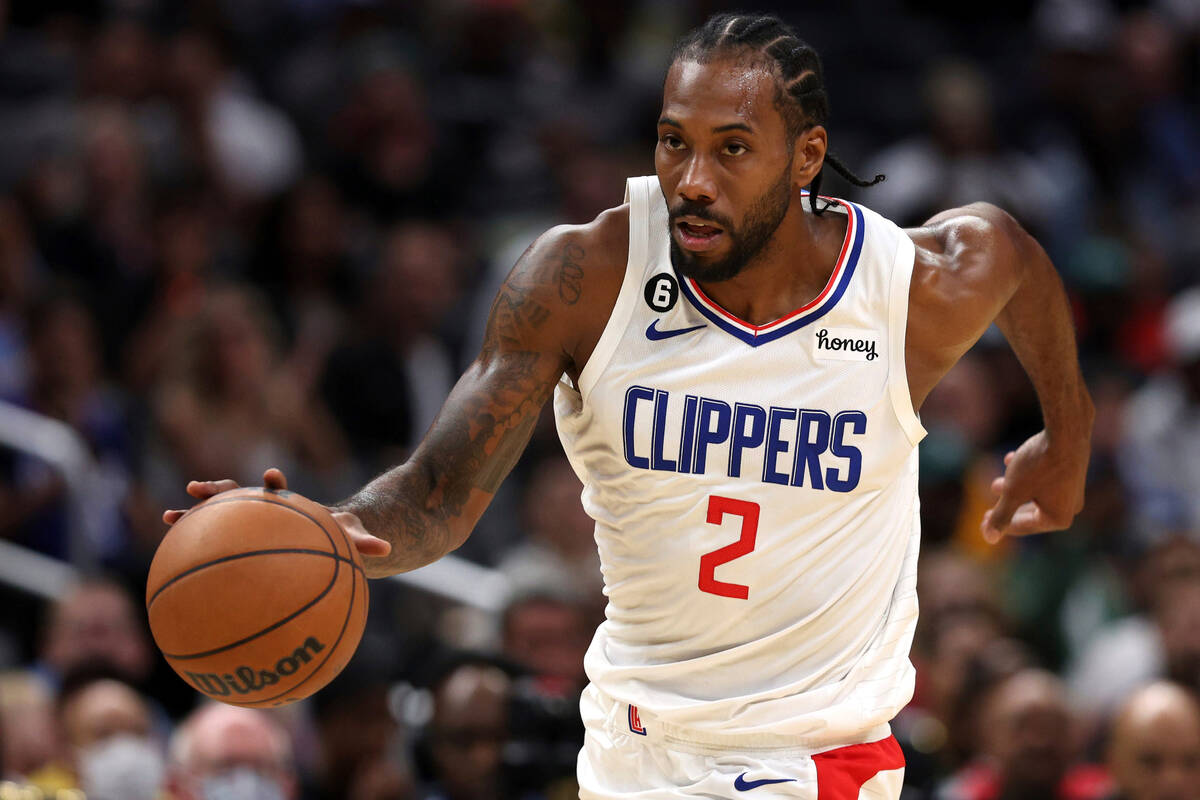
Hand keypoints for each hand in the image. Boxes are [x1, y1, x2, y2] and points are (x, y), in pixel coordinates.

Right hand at [162, 468, 390, 558]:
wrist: (322, 541)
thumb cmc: (336, 538)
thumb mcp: (349, 538)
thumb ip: (362, 542)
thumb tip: (386, 549)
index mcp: (287, 505)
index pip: (277, 489)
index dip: (272, 482)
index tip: (270, 476)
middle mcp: (262, 509)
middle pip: (236, 494)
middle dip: (218, 490)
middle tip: (195, 487)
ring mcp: (246, 524)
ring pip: (215, 516)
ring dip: (193, 514)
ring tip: (169, 517)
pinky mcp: (237, 541)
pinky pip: (211, 544)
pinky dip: (192, 548)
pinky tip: (169, 563)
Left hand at [981, 431, 1088, 543]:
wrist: (1066, 432)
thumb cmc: (1039, 466)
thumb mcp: (1013, 492)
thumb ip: (1001, 515)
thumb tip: (989, 539)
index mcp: (1059, 518)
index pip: (1024, 527)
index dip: (1000, 525)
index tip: (981, 522)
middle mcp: (1071, 506)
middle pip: (1031, 512)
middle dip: (1007, 508)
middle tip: (987, 511)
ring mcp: (1074, 487)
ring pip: (1036, 492)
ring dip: (1014, 488)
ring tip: (995, 484)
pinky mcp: (1072, 469)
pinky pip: (1044, 476)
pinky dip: (1027, 472)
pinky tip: (1010, 459)